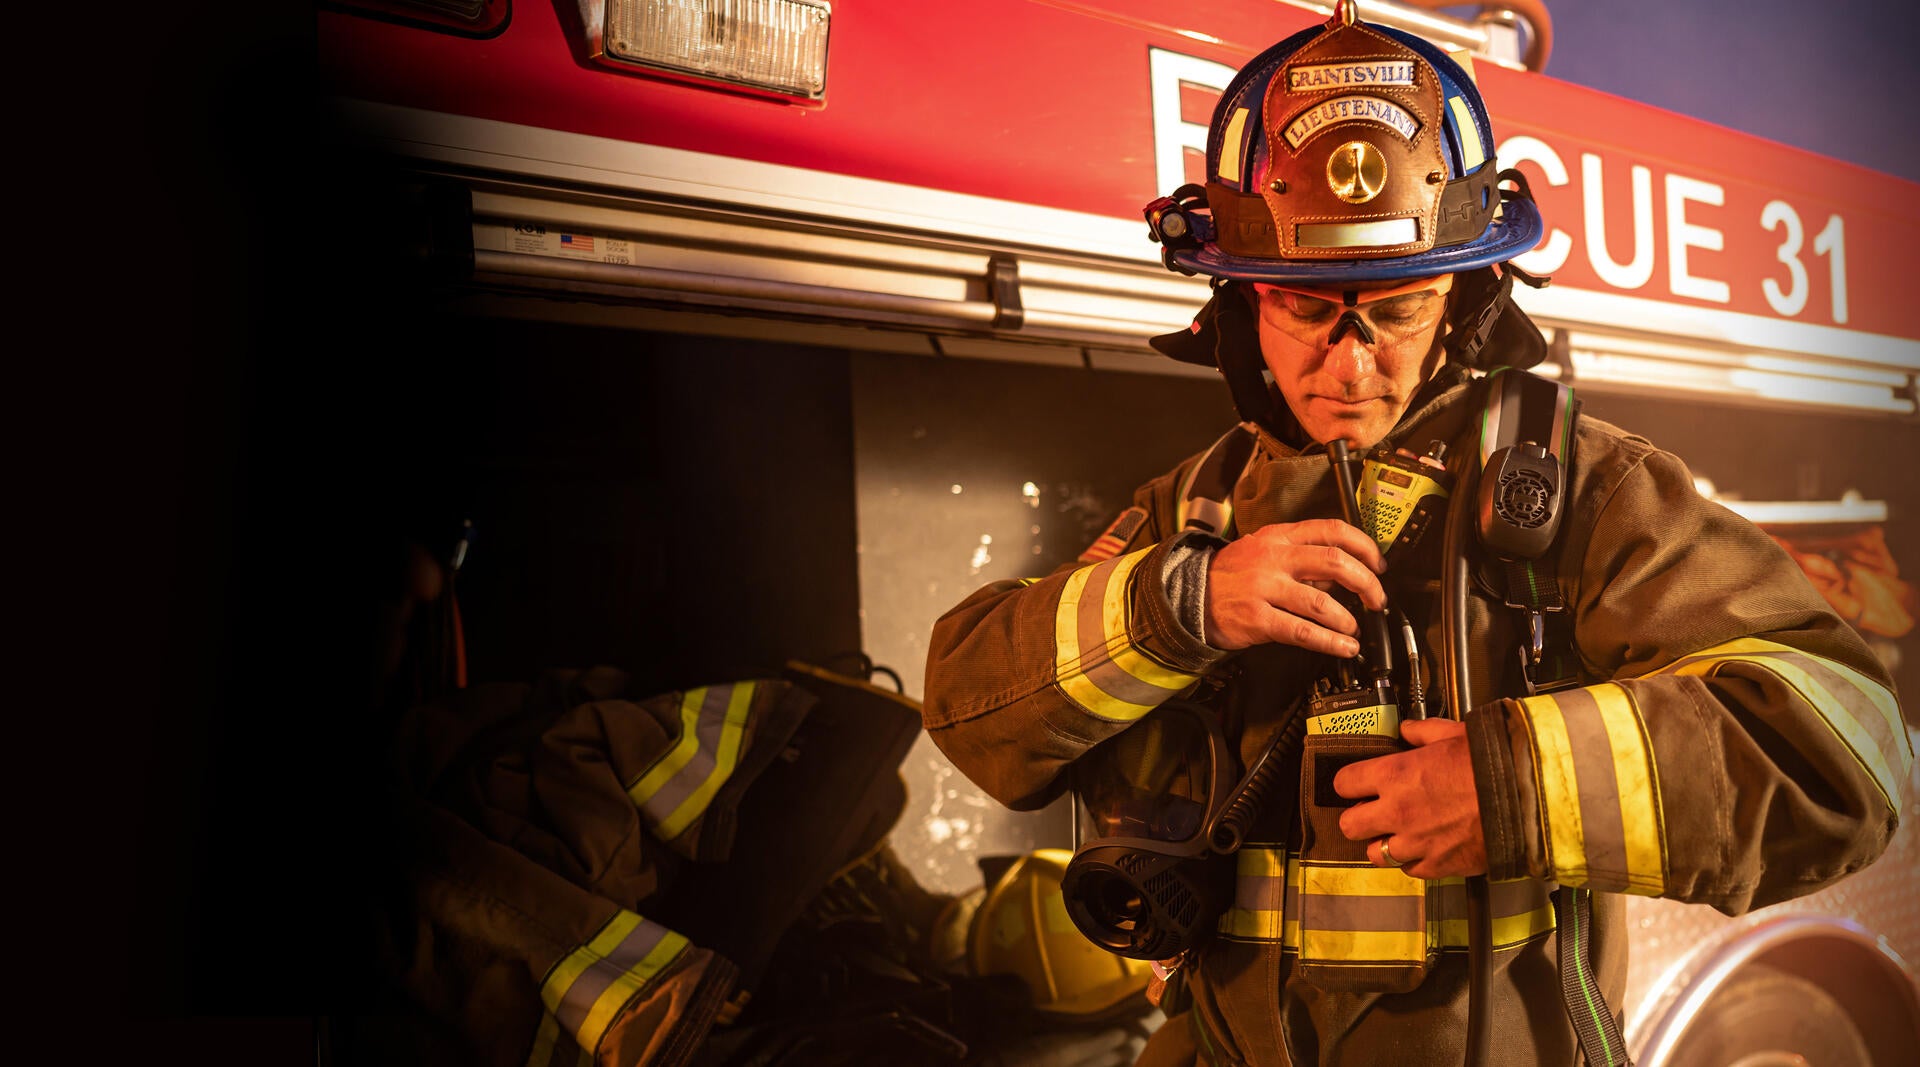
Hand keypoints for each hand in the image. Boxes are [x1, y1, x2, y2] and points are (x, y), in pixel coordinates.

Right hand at [1204, 519, 1385, 654]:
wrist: (1188, 596)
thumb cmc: (1231, 576)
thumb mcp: (1262, 550)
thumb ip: (1301, 558)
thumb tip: (1341, 574)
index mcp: (1279, 537)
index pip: (1332, 530)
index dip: (1364, 546)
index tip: (1378, 564)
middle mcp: (1274, 559)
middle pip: (1334, 562)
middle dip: (1366, 583)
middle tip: (1376, 599)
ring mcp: (1264, 589)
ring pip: (1322, 603)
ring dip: (1348, 620)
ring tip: (1354, 629)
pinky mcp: (1258, 619)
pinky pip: (1303, 632)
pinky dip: (1330, 642)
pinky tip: (1344, 647)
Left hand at [1332, 718, 1486, 878]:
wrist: (1527, 799)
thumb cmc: (1494, 765)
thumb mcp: (1453, 734)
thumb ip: (1423, 732)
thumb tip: (1409, 730)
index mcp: (1395, 775)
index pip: (1344, 783)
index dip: (1349, 783)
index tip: (1357, 784)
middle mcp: (1398, 811)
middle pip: (1349, 825)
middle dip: (1358, 818)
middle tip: (1372, 812)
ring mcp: (1415, 842)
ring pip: (1375, 854)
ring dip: (1383, 843)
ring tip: (1399, 833)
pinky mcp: (1437, 865)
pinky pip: (1410, 870)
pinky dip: (1414, 861)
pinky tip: (1425, 847)